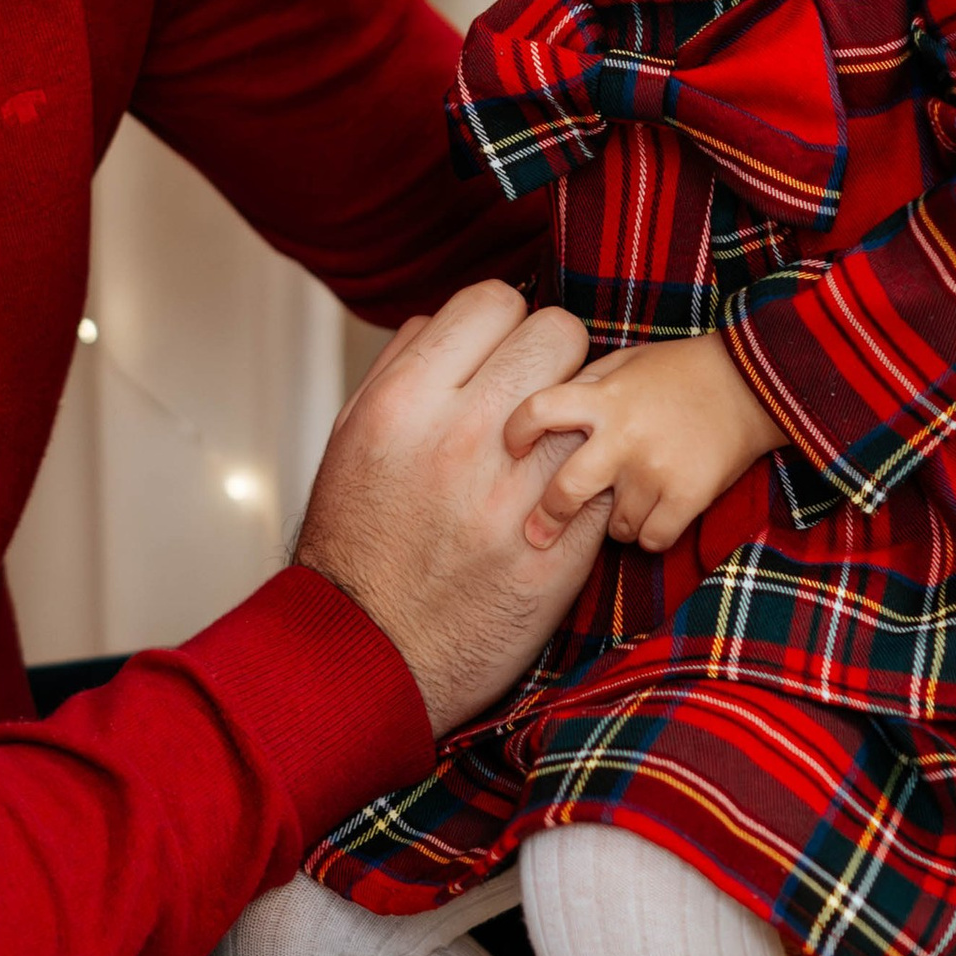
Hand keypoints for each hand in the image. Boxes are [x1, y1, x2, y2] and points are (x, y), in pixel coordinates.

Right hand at [295, 284, 611, 737]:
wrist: (369, 655)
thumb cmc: (357, 547)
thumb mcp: (350, 442)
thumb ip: (397, 371)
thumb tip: (440, 323)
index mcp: (405, 402)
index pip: (494, 300)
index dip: (503, 324)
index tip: (499, 356)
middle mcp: (463, 436)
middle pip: (559, 333)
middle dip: (551, 358)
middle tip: (535, 398)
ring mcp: (516, 494)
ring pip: (593, 400)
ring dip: (579, 417)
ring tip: (551, 449)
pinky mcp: (561, 550)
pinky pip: (606, 476)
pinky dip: (593, 482)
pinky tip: (563, 502)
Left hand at [502, 331, 784, 555]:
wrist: (752, 384)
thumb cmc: (680, 372)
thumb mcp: (624, 363)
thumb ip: (583, 387)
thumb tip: (537, 415)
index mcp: (604, 398)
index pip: (539, 411)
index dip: (516, 432)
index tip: (512, 448)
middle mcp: (623, 436)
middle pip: (565, 491)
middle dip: (547, 518)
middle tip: (536, 533)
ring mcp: (655, 470)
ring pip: (613, 525)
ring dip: (617, 521)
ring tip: (634, 499)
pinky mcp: (687, 496)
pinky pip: (651, 539)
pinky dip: (651, 535)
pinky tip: (657, 517)